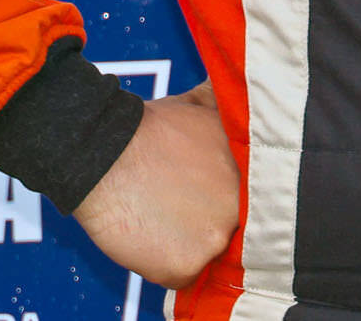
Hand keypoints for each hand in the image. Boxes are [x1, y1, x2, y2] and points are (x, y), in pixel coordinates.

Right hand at [72, 81, 239, 290]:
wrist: (105, 154)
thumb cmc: (149, 128)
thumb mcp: (203, 105)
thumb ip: (228, 105)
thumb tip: (240, 85)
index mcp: (252, 173)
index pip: (255, 200)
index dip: (230, 198)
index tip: (209, 193)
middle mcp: (243, 208)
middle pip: (234, 228)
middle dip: (211, 220)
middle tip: (182, 207)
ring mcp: (216, 239)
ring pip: (208, 252)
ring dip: (188, 242)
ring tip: (162, 218)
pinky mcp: (186, 265)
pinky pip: (182, 276)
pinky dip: (165, 263)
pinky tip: (151, 236)